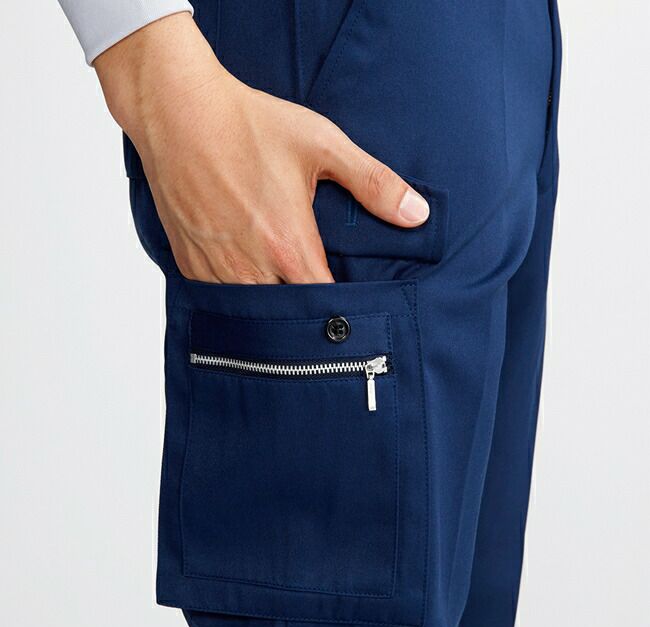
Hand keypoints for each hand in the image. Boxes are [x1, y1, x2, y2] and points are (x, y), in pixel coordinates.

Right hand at [95, 13, 429, 283]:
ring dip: (270, 306)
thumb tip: (418, 214)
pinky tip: (249, 277)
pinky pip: (218, 297)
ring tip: (285, 292)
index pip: (324, 304)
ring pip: (251, 311)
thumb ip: (373, 183)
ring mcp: (215, 269)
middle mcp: (250, 267)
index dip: (340, 310)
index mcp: (288, 245)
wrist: (177, 111)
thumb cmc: (249, 125)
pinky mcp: (189, 263)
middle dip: (305, 313)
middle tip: (318, 303)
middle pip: (287, 316)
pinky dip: (236, 294)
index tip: (350, 308)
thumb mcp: (322, 145)